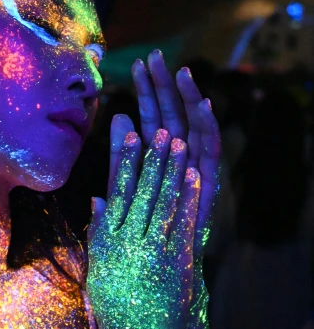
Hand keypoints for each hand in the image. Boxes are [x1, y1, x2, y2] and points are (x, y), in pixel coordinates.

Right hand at [86, 120, 200, 328]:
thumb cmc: (114, 311)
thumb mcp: (98, 269)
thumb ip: (98, 232)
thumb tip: (97, 199)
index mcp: (105, 241)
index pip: (115, 193)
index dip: (123, 161)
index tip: (128, 134)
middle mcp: (126, 241)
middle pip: (139, 190)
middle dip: (150, 157)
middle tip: (159, 130)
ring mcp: (151, 251)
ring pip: (161, 201)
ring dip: (171, 169)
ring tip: (177, 143)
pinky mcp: (174, 263)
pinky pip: (181, 222)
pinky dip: (188, 196)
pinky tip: (193, 176)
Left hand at [130, 51, 220, 259]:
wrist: (158, 270)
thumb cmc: (140, 232)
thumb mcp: (125, 189)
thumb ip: (122, 156)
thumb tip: (117, 117)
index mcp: (157, 160)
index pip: (152, 118)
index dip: (146, 92)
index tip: (135, 65)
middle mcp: (178, 160)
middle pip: (173, 116)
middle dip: (165, 87)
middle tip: (156, 57)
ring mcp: (194, 170)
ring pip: (193, 128)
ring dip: (189, 99)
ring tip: (181, 73)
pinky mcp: (207, 185)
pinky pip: (210, 153)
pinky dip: (208, 129)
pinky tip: (204, 106)